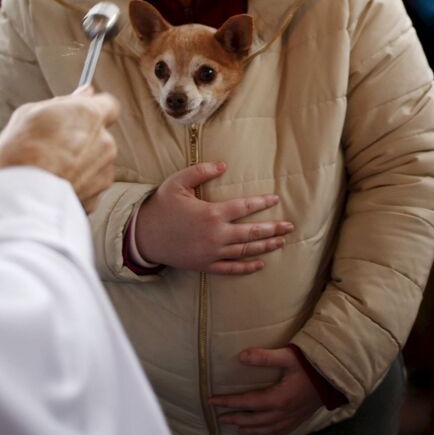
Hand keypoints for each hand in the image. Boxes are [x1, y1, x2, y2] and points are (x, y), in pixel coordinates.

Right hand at [0, 86, 119, 211]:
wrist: (23, 198)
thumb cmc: (21, 150)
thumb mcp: (31, 113)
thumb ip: (63, 102)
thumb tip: (85, 92)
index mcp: (91, 116)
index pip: (109, 105)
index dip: (94, 109)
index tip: (79, 113)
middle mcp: (105, 143)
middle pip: (100, 136)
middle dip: (82, 140)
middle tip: (53, 146)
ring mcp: (104, 172)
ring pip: (95, 163)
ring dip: (80, 164)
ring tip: (50, 170)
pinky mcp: (96, 198)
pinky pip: (88, 186)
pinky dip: (75, 186)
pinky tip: (53, 186)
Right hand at [134, 162, 292, 274]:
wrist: (143, 236)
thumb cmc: (160, 207)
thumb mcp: (177, 183)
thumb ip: (200, 172)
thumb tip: (223, 165)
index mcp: (212, 213)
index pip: (245, 207)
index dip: (262, 202)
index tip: (275, 198)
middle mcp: (216, 235)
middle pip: (252, 232)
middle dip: (273, 228)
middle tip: (290, 226)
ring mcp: (211, 252)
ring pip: (245, 251)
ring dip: (265, 246)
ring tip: (281, 242)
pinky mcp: (205, 265)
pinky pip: (230, 268)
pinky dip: (246, 267)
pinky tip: (260, 264)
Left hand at [210, 348, 322, 434]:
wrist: (337, 377)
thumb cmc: (312, 365)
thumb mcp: (288, 357)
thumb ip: (264, 357)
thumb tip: (241, 356)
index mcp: (278, 398)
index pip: (246, 402)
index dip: (228, 402)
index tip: (212, 401)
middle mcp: (283, 412)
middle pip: (254, 420)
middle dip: (235, 418)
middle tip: (220, 418)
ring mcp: (293, 417)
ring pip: (267, 428)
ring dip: (251, 429)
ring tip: (238, 429)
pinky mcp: (301, 418)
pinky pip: (283, 430)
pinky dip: (271, 433)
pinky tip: (268, 434)